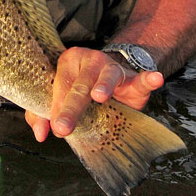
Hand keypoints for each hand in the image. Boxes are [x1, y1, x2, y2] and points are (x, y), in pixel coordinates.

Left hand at [24, 46, 164, 141]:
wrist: (115, 79)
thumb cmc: (81, 89)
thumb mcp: (61, 99)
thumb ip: (44, 114)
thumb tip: (40, 134)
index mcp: (68, 62)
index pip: (59, 85)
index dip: (55, 106)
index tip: (53, 127)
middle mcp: (89, 61)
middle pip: (79, 85)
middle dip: (70, 107)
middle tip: (63, 127)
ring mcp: (112, 67)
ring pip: (107, 76)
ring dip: (103, 85)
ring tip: (98, 96)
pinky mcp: (133, 78)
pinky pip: (141, 78)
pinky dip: (148, 79)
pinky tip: (155, 78)